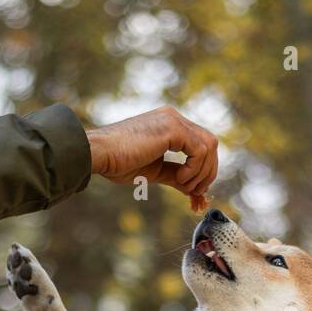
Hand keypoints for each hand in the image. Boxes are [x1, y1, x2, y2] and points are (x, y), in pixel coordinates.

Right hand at [86, 106, 217, 202]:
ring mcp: (173, 120)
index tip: (195, 192)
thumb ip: (175, 175)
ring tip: (184, 186)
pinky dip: (195, 169)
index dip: (204, 170)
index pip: (200, 145)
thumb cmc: (119, 162)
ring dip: (202, 172)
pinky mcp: (172, 127)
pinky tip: (180, 178)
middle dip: (208, 172)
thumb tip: (193, 189)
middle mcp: (174, 118)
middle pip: (210, 143)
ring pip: (209, 146)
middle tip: (196, 193)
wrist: (100, 154)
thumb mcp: (155, 171)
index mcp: (170, 125)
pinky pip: (200, 150)